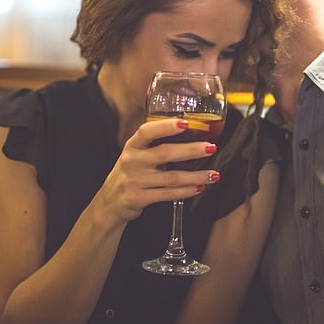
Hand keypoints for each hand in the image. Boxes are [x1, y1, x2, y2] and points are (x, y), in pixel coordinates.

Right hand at [95, 117, 218, 223]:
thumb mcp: (136, 153)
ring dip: (196, 176)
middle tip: (210, 147)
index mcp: (132, 146)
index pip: (147, 131)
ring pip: (172, 177)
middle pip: (165, 153)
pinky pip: (168, 194)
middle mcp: (133, 161)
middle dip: (191, 150)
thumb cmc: (130, 172)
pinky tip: (199, 187)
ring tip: (213, 174)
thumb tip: (190, 130)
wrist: (110, 201)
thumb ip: (155, 143)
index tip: (186, 122)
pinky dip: (187, 191)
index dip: (166, 126)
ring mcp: (136, 181)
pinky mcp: (140, 198)